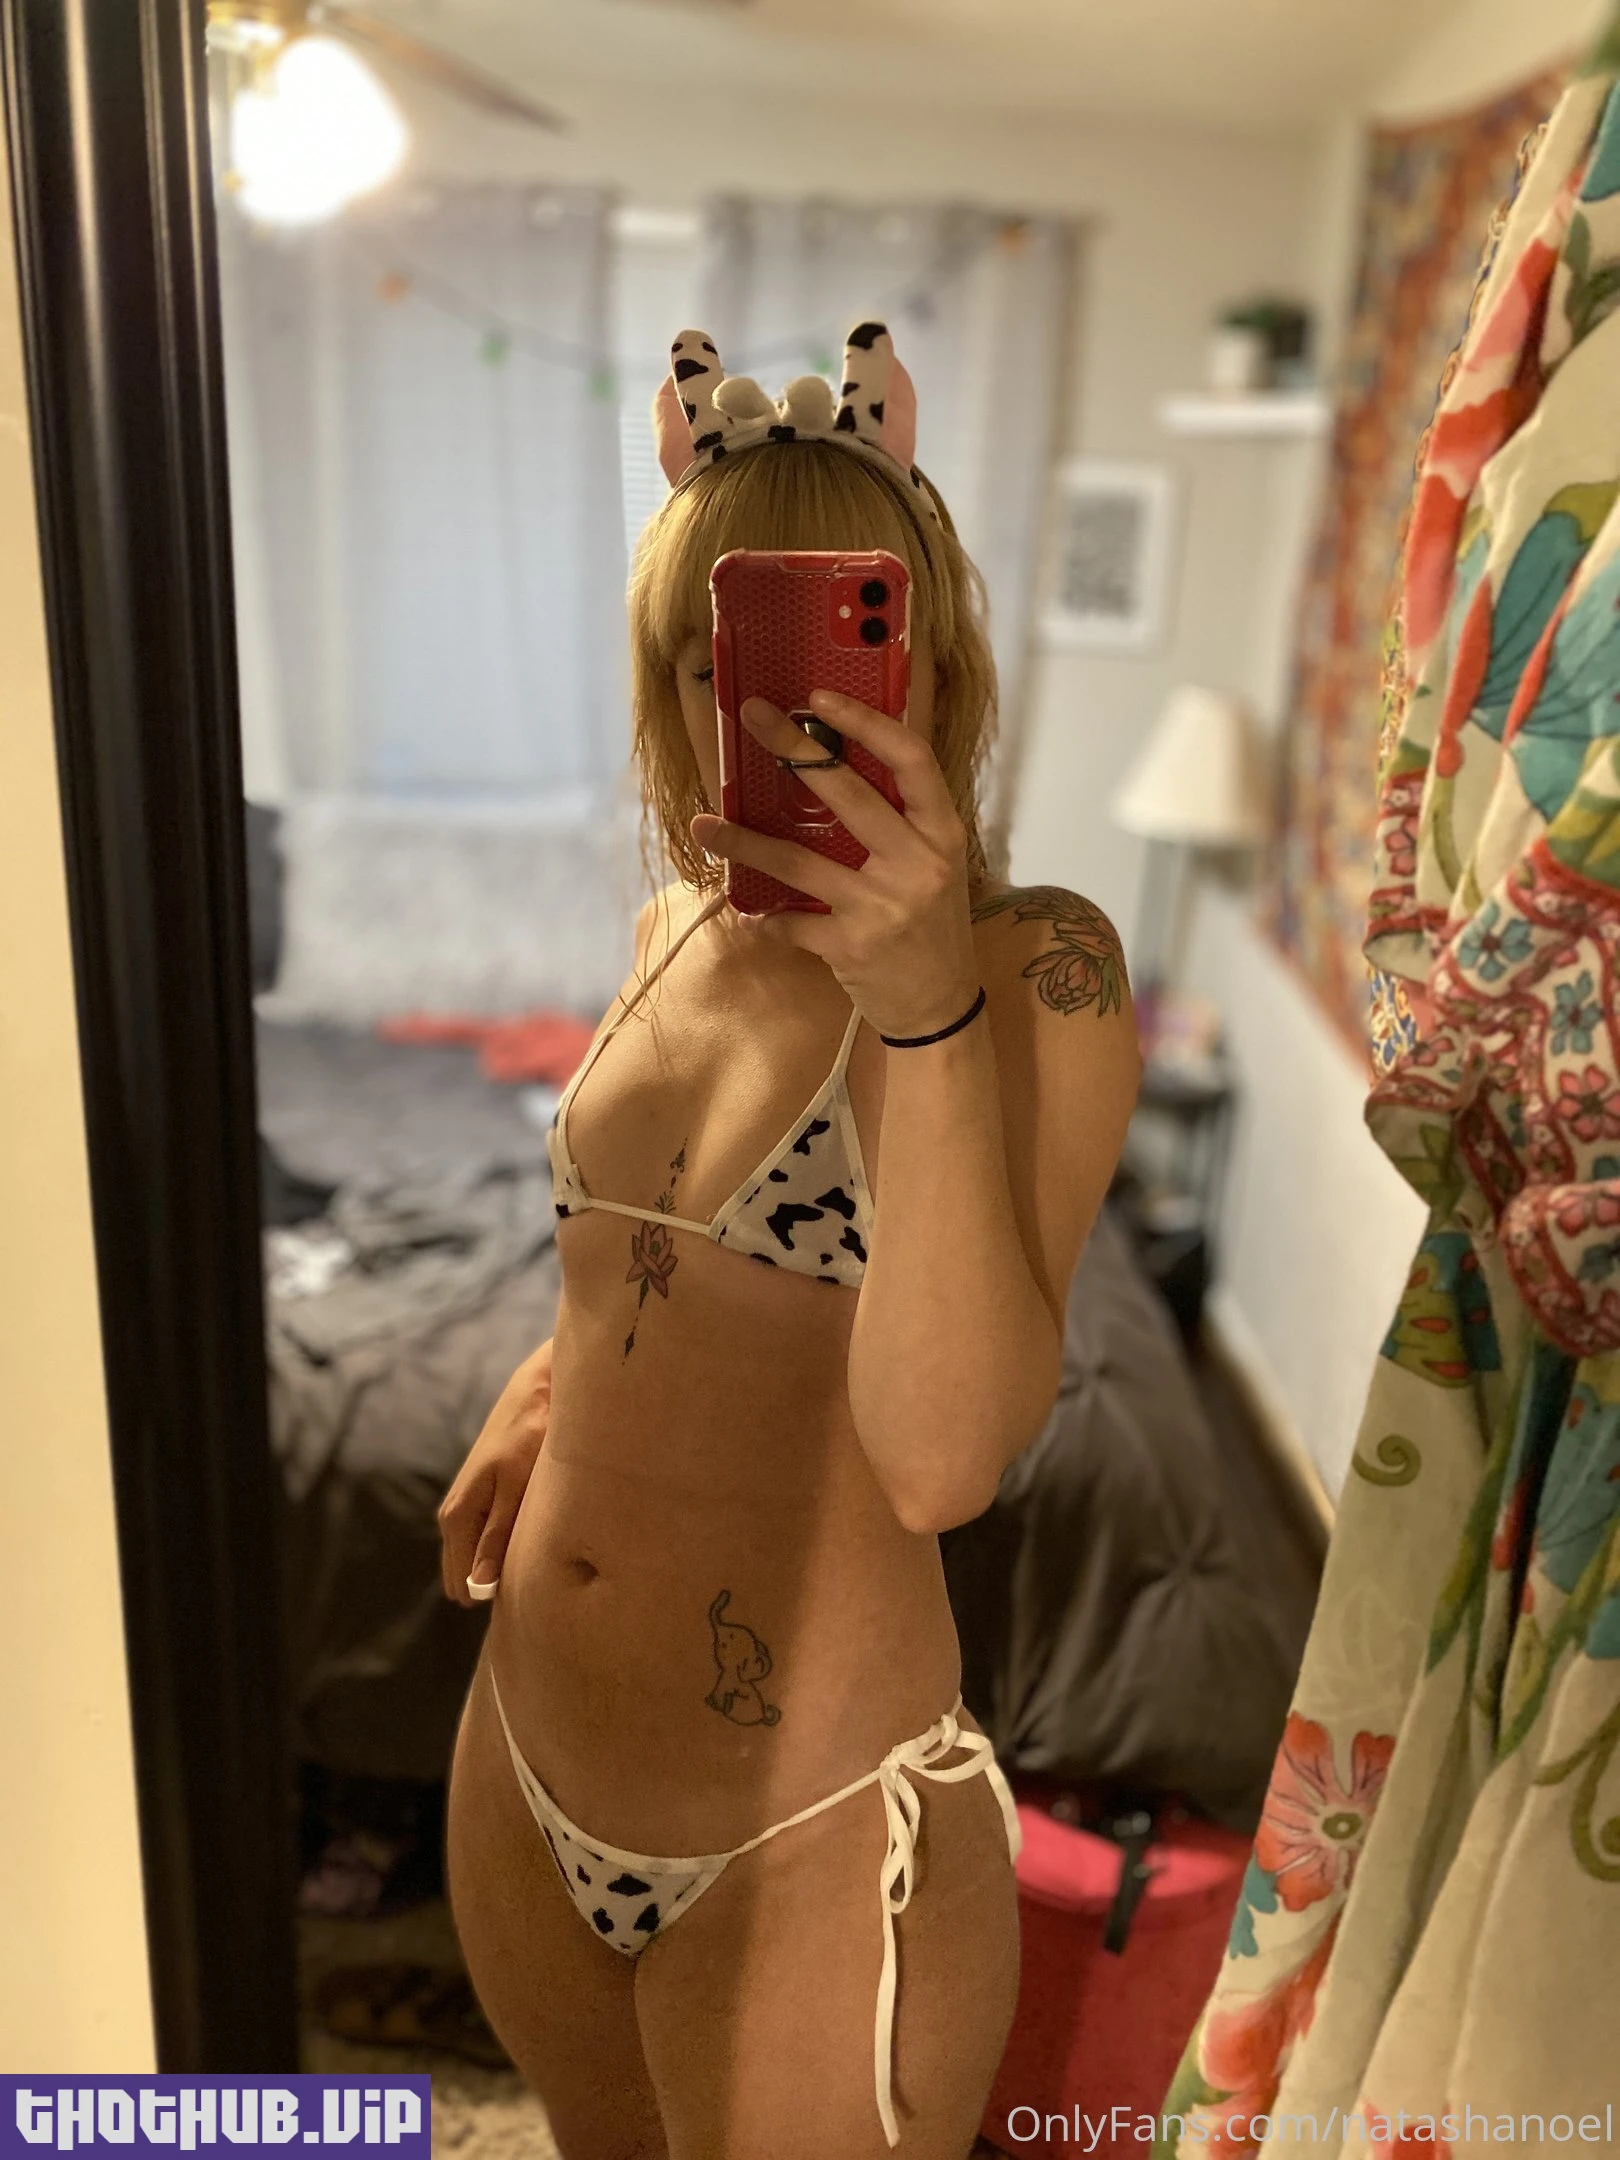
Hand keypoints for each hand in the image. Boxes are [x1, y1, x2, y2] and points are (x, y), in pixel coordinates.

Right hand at [437, 1338, 552, 1606]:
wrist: (536, 1392)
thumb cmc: (530, 1437)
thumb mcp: (518, 1487)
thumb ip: (499, 1534)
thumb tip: (481, 1581)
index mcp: (458, 1516)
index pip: (461, 1578)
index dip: (488, 1596)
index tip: (519, 1605)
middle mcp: (456, 1514)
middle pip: (466, 1570)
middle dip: (492, 1584)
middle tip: (532, 1591)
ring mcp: (469, 1505)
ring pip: (478, 1554)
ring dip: (500, 1565)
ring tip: (535, 1571)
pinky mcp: (485, 1496)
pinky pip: (486, 1537)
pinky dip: (503, 1547)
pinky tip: (527, 1548)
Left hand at [690, 691, 979, 1039]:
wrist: (940, 1007)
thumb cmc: (931, 926)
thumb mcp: (934, 867)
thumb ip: (900, 823)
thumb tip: (831, 767)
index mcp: (942, 834)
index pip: (911, 759)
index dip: (866, 722)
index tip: (819, 698)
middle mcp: (917, 863)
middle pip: (847, 793)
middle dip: (793, 749)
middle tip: (753, 717)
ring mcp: (883, 907)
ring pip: (798, 860)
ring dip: (744, 841)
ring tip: (704, 825)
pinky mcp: (851, 947)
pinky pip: (790, 923)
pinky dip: (765, 917)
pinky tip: (747, 910)